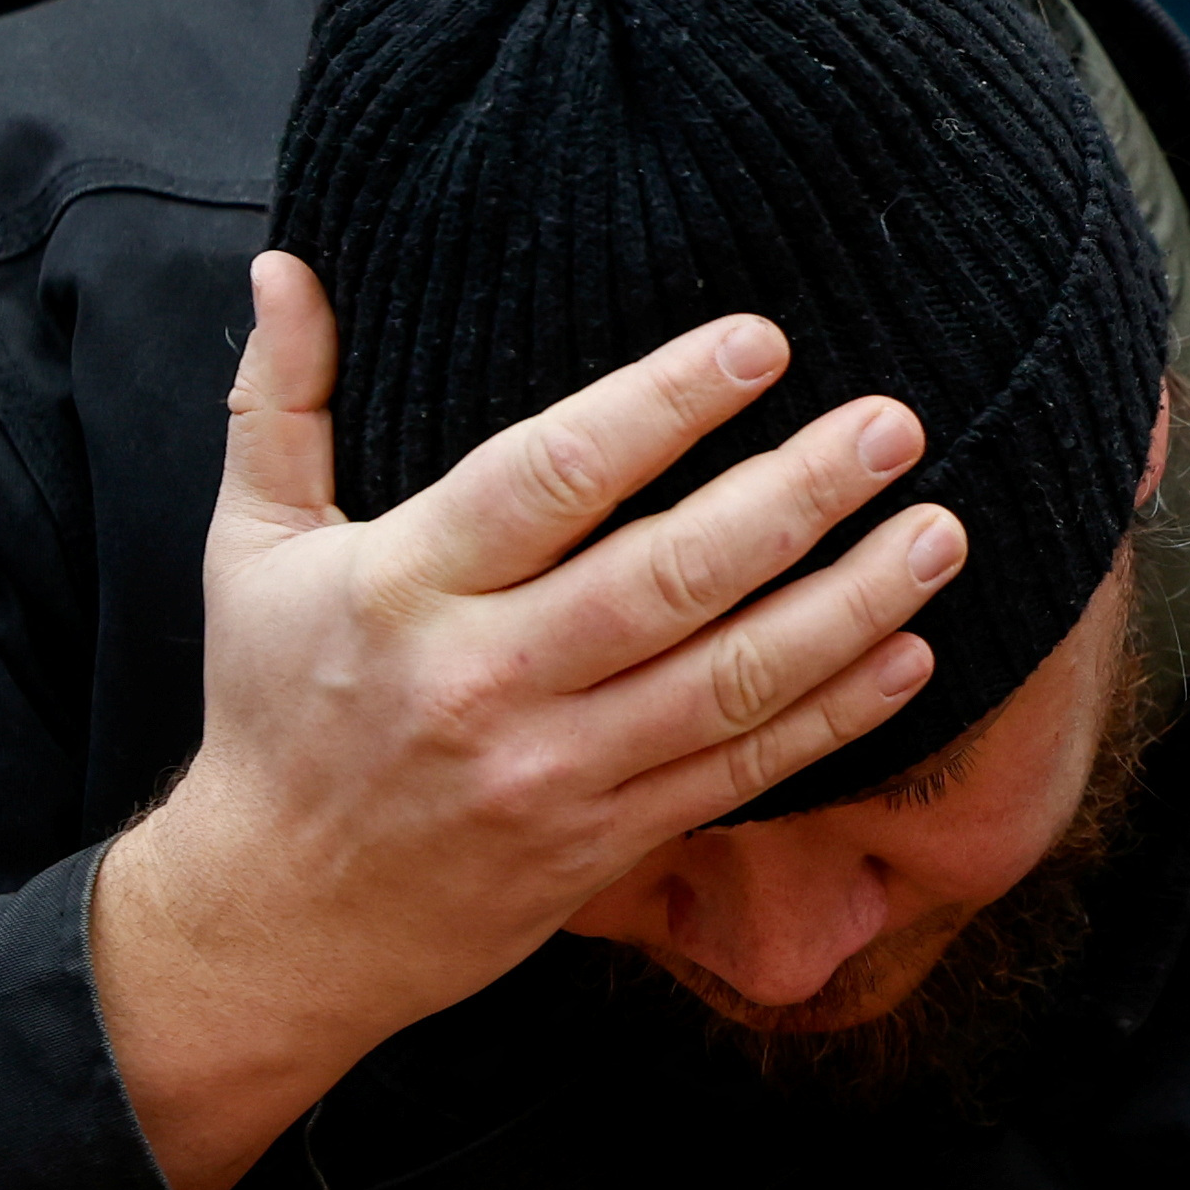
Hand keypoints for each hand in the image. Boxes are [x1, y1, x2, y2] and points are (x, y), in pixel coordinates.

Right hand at [93, 251, 960, 1189]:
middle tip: (896, 424)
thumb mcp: (248, 551)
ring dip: (849, 606)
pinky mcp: (603, 840)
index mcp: (403, 588)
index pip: (549, 476)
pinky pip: (738, 772)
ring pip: (727, 681)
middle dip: (796, 497)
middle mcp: (485, 680)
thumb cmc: (275, 712)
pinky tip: (910, 655)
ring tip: (941, 532)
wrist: (283, 922)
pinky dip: (832, 718)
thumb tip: (287, 267)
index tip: (761, 342)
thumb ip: (276, 404)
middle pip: (667, 577)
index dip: (662, 405)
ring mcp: (554, 770)